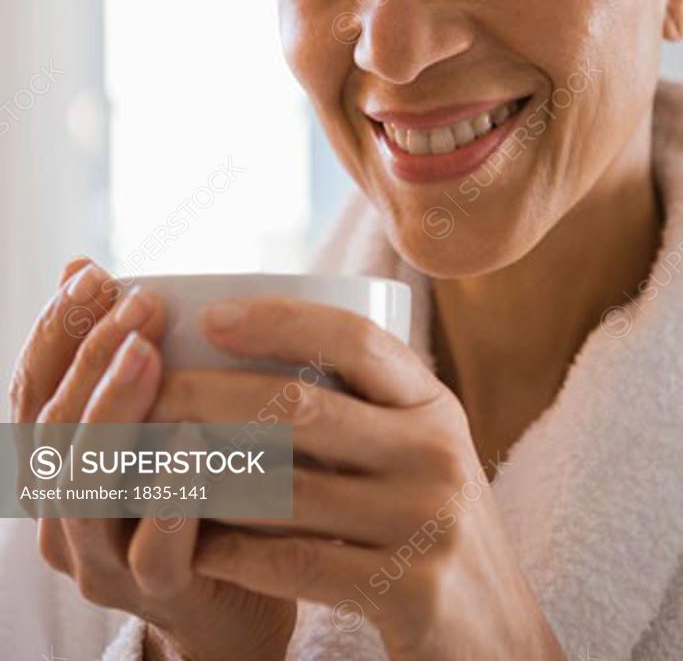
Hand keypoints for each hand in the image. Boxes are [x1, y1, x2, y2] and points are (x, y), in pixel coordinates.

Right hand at [9, 260, 295, 660]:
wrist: (235, 601)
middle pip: (54, 431)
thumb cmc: (193, 493)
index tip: (91, 274)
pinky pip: (154, 547)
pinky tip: (192, 437)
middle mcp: (61, 516)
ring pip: (85, 487)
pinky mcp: (162, 591)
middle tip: (138, 302)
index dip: (54, 331)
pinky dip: (169, 490)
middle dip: (90, 357)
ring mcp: (104, 561)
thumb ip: (118, 358)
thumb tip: (82, 265)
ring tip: (148, 353)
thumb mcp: (148, 422)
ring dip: (114, 412)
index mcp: (53, 470)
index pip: (31, 392)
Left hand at [150, 296, 564, 660]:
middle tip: (146, 395)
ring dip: (202, 476)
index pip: (353, 339)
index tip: (209, 317)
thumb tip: (245, 356)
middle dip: (208, 396)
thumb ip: (363, 408)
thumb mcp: (418, 451)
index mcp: (433, 404)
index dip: (278, 320)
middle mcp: (436, 452)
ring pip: (285, 489)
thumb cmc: (430, 525)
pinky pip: (297, 562)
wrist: (497, 635)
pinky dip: (235, 550)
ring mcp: (428, 523)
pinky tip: (195, 540)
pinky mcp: (411, 591)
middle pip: (301, 407)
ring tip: (145, 465)